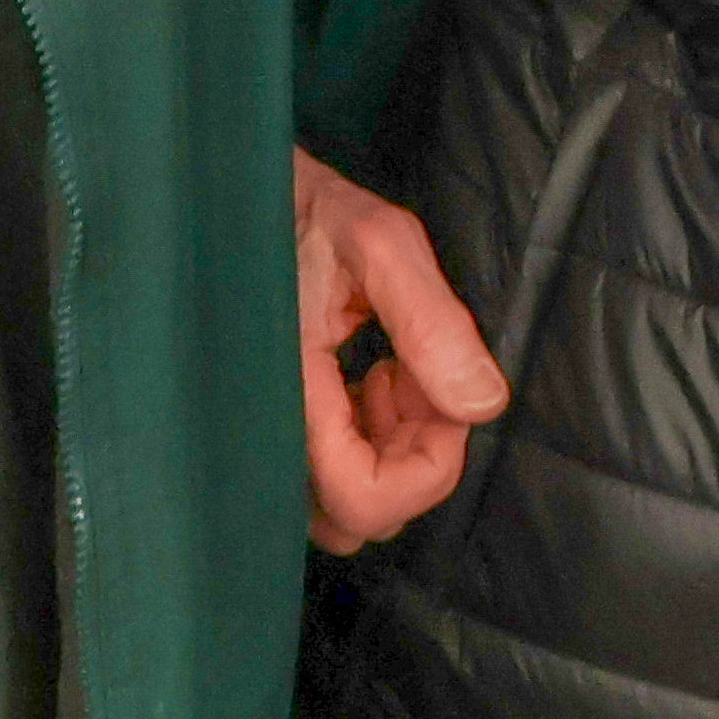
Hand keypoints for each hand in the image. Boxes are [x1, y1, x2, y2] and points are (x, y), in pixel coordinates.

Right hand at [298, 146, 506, 553]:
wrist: (235, 202)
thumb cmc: (305, 214)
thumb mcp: (379, 244)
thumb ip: (432, 323)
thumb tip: (483, 405)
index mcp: (287, 398)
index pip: (366, 499)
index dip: (428, 459)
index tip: (439, 388)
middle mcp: (267, 439)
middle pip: (362, 517)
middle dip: (414, 453)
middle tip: (416, 374)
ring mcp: (268, 442)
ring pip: (348, 506)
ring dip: (392, 449)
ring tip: (392, 372)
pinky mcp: (279, 433)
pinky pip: (333, 477)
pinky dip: (371, 440)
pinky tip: (372, 378)